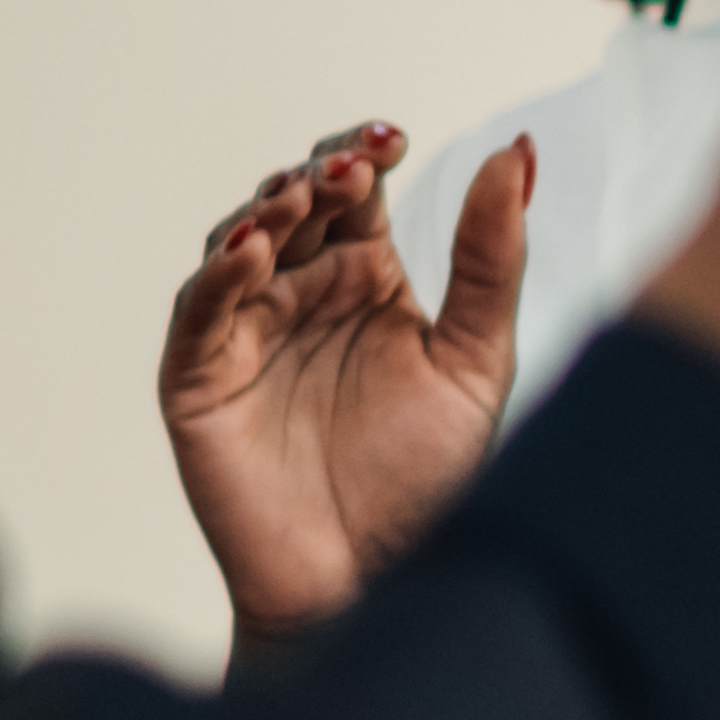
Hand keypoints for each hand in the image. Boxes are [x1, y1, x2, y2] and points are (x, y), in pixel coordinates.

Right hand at [161, 116, 527, 640]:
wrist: (377, 580)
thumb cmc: (426, 478)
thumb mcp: (476, 359)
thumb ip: (492, 260)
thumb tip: (520, 152)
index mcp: (364, 278)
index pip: (355, 191)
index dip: (364, 153)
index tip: (394, 139)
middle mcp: (300, 294)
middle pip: (292, 205)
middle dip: (317, 177)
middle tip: (355, 168)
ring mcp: (245, 332)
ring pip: (238, 245)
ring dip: (264, 213)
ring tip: (301, 198)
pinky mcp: (199, 378)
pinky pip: (200, 314)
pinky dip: (218, 277)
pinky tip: (250, 252)